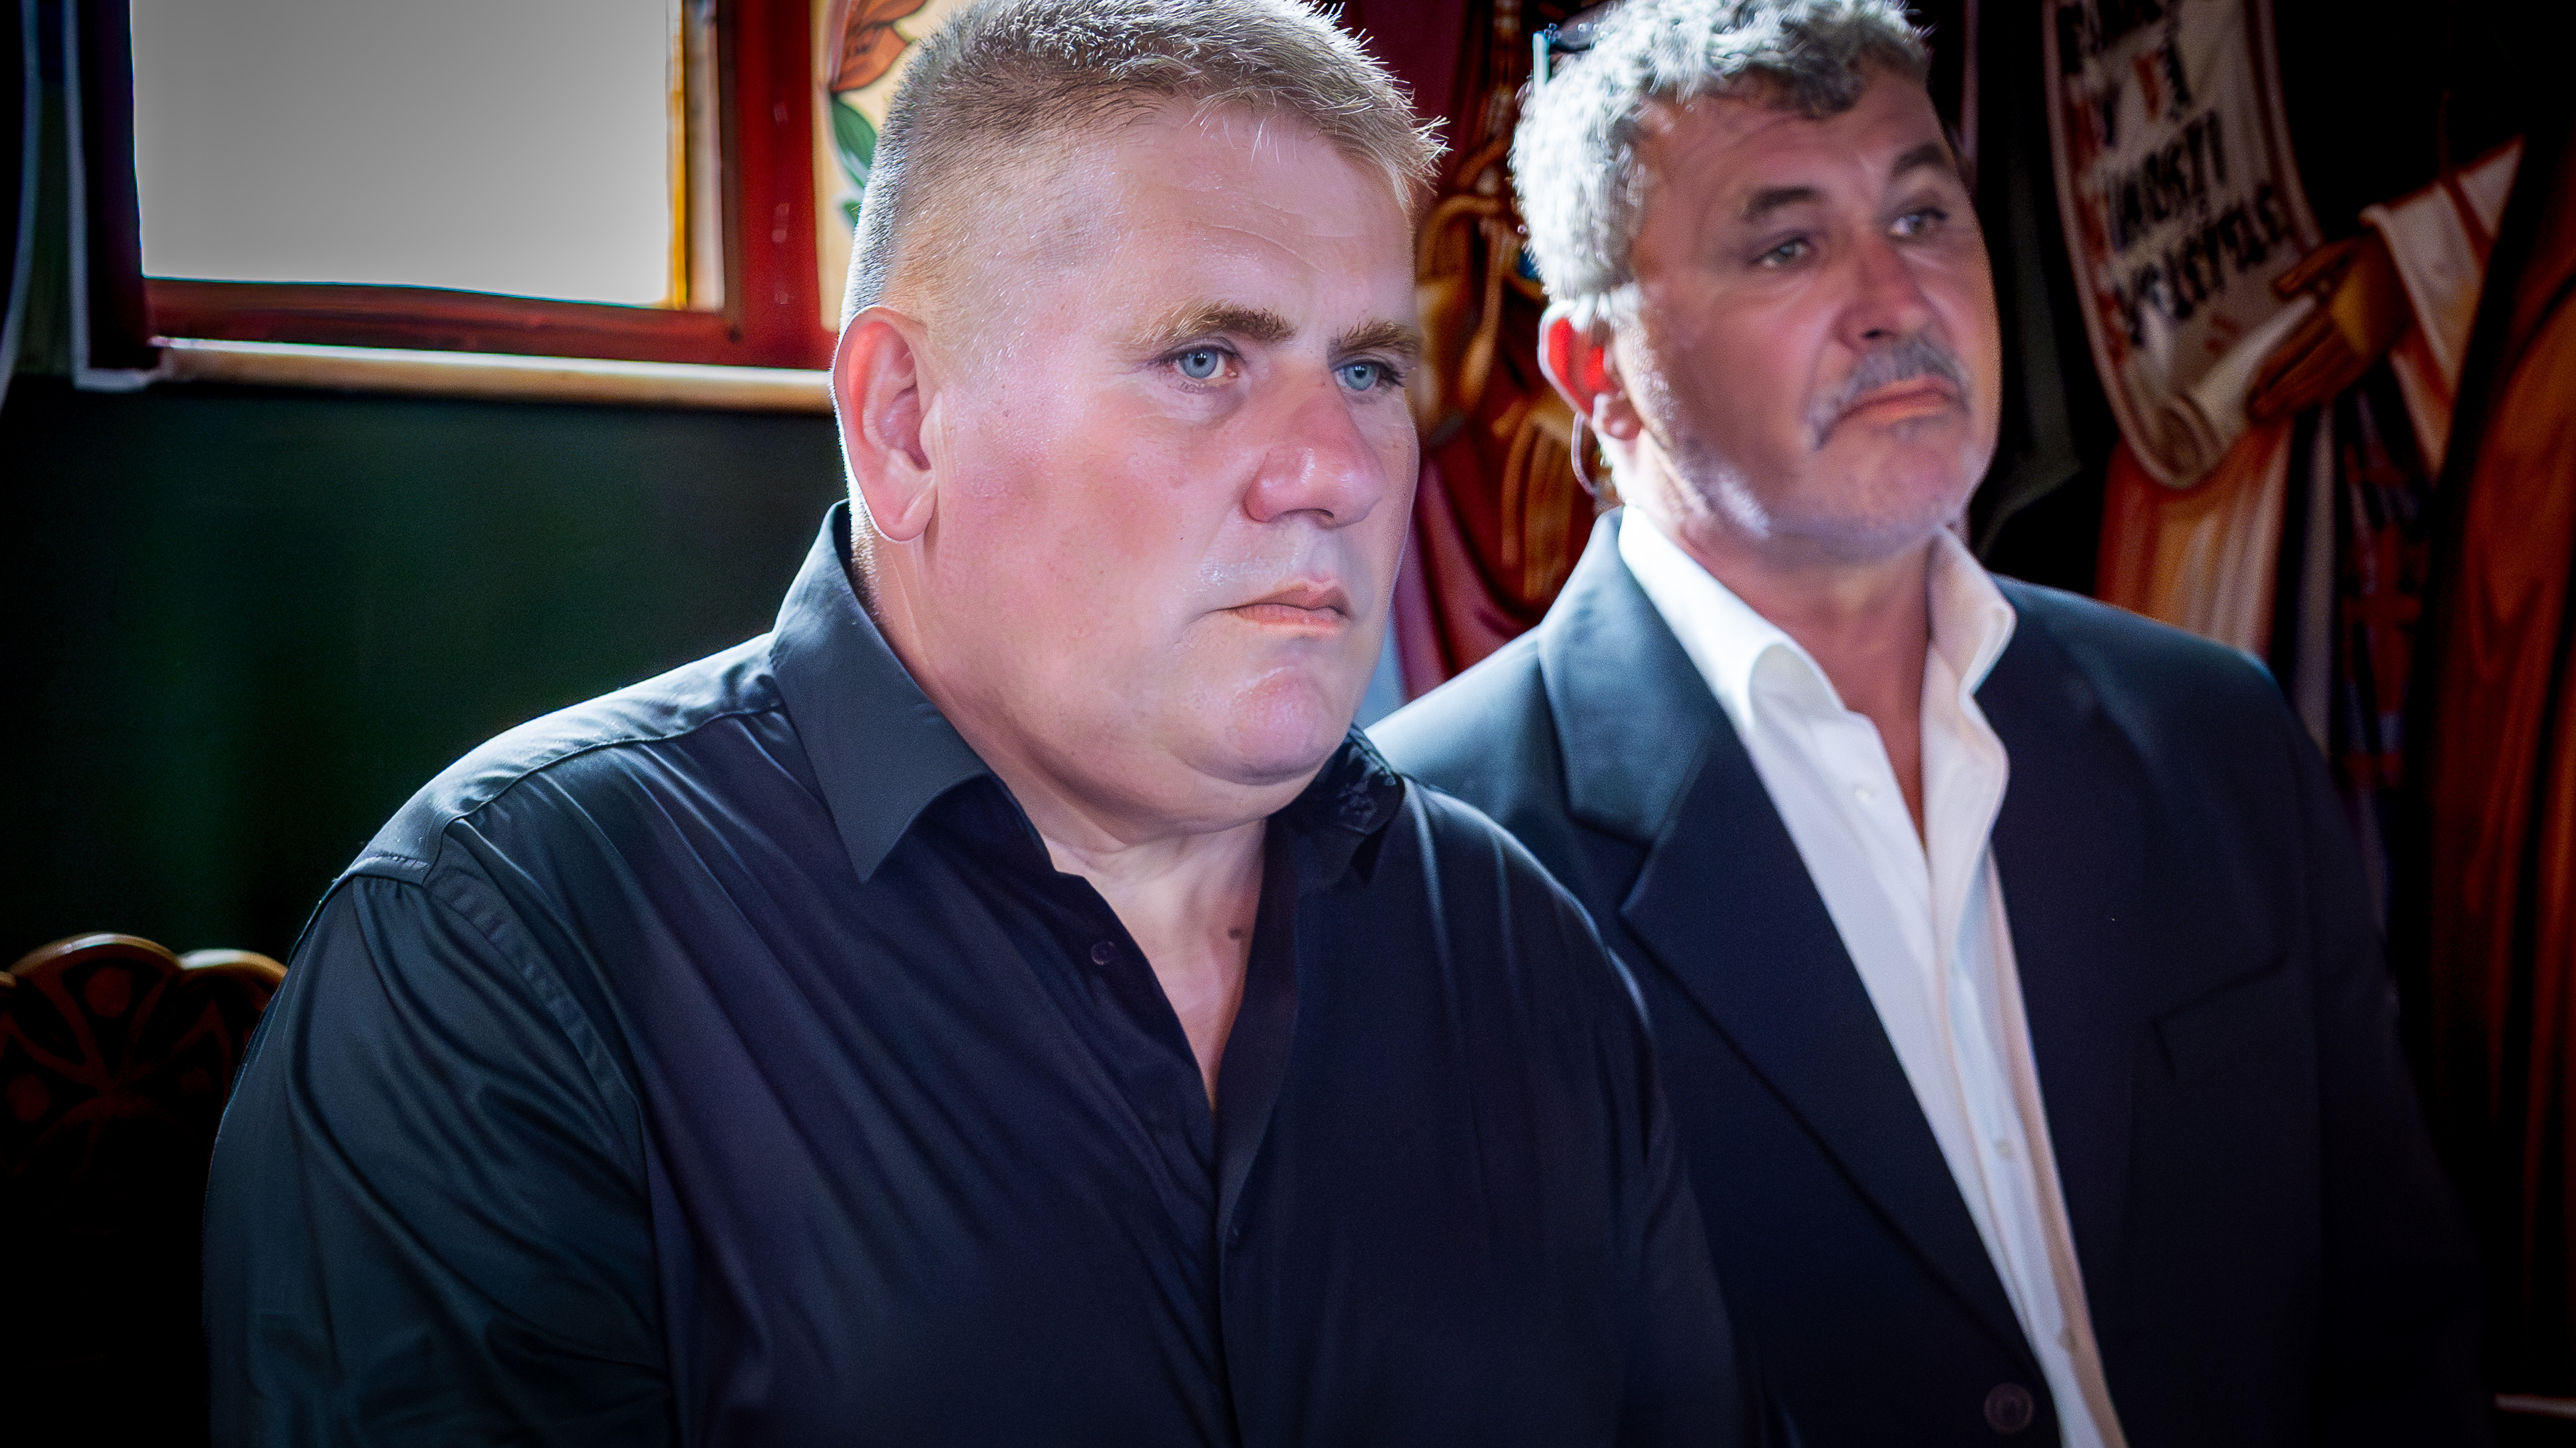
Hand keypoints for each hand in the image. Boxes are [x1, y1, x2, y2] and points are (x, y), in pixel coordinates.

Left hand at [2247, 231, 2412, 421]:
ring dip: (2302, 398)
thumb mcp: (2337, 250)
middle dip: (2281, 394)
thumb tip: (2279, 288)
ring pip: (2330, 377)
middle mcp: (2351, 331)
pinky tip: (2315, 402)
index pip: (2297, 348)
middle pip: (2309, 370)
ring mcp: (2367, 342)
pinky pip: (2354, 375)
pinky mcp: (2381, 346)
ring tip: (2277, 414)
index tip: (2256, 386)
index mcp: (2335, 310)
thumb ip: (2306, 270)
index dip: (2274, 370)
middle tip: (2258, 412)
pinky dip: (2333, 390)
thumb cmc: (2374, 251)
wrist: (2419, 255)